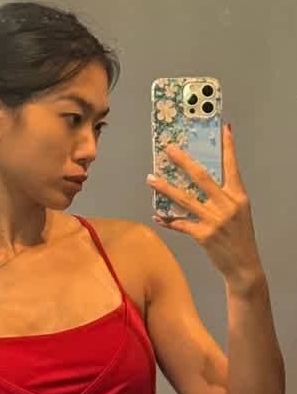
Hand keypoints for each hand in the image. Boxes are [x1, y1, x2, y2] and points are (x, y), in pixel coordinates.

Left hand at [146, 124, 263, 289]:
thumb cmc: (239, 236)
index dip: (228, 147)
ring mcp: (214, 220)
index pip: (232, 166)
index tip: (223, 128)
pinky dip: (167, 219)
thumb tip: (201, 178)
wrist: (243, 265)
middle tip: (169, 149)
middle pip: (202, 177)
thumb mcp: (239, 211)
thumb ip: (224, 195)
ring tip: (151, 179)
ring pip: (185, 198)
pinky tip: (157, 215)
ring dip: (165, 188)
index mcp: (238, 196)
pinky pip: (180, 223)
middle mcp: (227, 205)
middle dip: (183, 161)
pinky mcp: (203, 235)